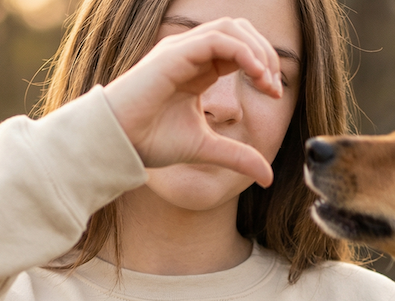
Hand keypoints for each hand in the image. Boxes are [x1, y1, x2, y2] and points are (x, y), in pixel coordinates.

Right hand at [104, 17, 282, 185]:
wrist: (119, 142)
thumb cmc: (151, 142)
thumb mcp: (207, 150)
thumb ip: (238, 158)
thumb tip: (267, 177)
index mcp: (198, 70)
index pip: (240, 50)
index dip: (263, 67)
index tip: (275, 94)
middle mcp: (190, 54)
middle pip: (239, 31)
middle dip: (265, 54)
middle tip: (274, 86)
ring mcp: (181, 50)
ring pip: (230, 29)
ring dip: (256, 51)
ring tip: (267, 80)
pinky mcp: (174, 54)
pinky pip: (215, 39)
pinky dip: (241, 52)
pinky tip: (254, 74)